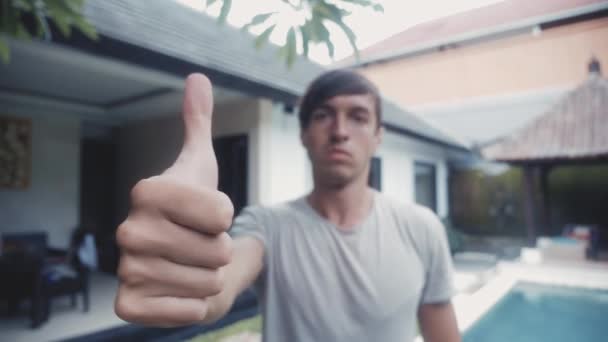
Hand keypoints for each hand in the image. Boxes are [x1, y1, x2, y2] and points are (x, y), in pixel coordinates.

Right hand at [114, 74, 233, 326]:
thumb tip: (196, 78)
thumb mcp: (200, 166)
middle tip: (198, 244)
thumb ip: (198, 123)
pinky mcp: (129, 305)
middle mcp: (128, 228)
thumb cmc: (195, 210)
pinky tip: (178, 289)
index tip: (207, 214)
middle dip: (219, 251)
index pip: (222, 212)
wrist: (179, 257)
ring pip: (209, 281)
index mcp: (148, 191)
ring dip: (209, 277)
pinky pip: (190, 310)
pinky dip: (195, 304)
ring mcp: (126, 269)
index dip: (225, 216)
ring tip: (190, 265)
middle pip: (218, 250)